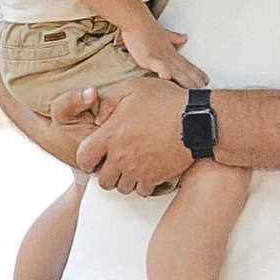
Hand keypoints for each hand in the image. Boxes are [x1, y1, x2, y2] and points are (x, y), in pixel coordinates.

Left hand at [75, 74, 194, 196]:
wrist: (196, 120)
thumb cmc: (165, 101)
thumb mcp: (132, 88)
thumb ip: (108, 101)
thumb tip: (97, 118)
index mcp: (110, 134)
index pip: (84, 158)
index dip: (86, 160)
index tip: (93, 158)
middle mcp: (120, 156)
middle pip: (103, 180)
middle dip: (106, 174)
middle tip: (114, 165)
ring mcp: (137, 169)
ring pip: (122, 187)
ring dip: (124, 180)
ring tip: (131, 169)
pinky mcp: (154, 178)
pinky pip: (142, 191)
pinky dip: (142, 185)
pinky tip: (147, 173)